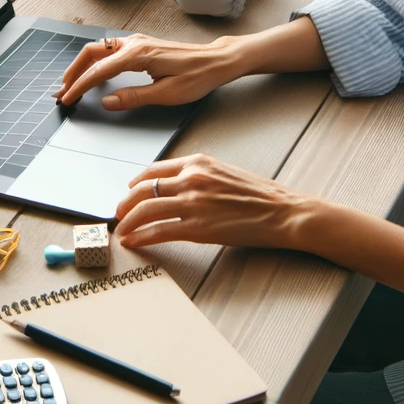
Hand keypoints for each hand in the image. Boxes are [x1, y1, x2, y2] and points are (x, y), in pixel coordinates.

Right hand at [55, 34, 240, 109]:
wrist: (216, 61)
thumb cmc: (197, 77)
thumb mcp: (166, 94)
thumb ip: (133, 97)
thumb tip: (106, 101)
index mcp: (138, 54)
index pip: (99, 70)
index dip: (80, 85)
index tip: (67, 99)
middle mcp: (134, 43)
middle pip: (91, 52)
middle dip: (74, 71)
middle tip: (62, 91)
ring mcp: (137, 42)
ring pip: (99, 49)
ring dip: (83, 65)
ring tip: (72, 83)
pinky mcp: (141, 45)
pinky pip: (110, 49)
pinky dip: (95, 61)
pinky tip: (94, 73)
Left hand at [115, 152, 314, 248]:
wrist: (283, 211)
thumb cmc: (261, 195)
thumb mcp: (224, 172)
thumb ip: (199, 175)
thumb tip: (178, 185)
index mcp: (198, 162)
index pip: (154, 169)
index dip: (136, 182)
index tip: (129, 190)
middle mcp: (191, 178)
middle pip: (143, 189)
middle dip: (125, 203)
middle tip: (119, 213)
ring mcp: (193, 203)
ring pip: (145, 209)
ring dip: (127, 221)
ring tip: (122, 230)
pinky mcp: (198, 228)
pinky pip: (158, 231)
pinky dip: (141, 237)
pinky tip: (134, 241)